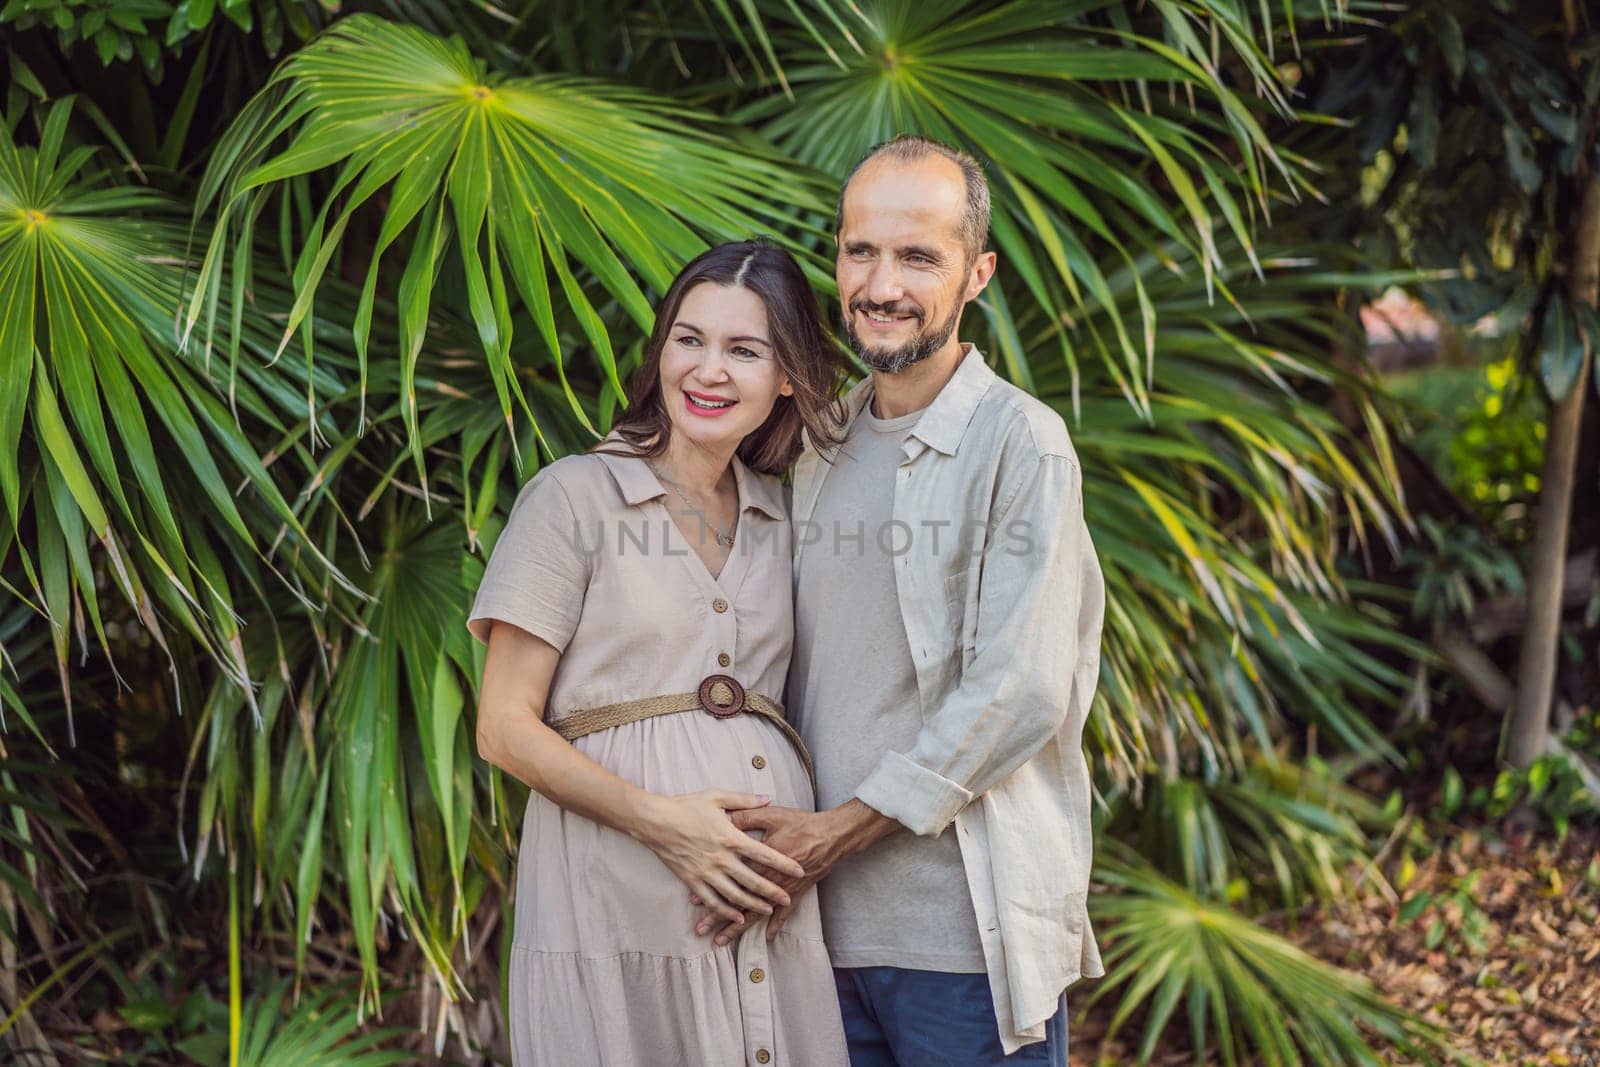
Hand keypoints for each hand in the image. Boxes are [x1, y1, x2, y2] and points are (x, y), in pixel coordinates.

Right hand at [637, 791, 805, 925]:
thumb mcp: (717, 797)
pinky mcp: (692, 881)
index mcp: (731, 838)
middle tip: (788, 898)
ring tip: (768, 910)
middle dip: (773, 891)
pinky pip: (713, 900)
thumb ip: (745, 800)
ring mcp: (706, 872)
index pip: (764, 854)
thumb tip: (768, 798)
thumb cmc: (686, 806)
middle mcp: (721, 859)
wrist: (655, 821)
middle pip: (753, 880)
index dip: (784, 864)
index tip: (799, 871)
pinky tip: (738, 916)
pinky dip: (726, 910)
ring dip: (753, 904)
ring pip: (735, 894)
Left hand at [693, 800, 898, 943]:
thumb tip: (723, 819)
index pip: (730, 880)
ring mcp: (783, 890)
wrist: (832, 836)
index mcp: (760, 862)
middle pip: (739, 903)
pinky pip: (785, 914)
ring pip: (756, 914)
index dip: (712, 889)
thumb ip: (746, 816)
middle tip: (700, 930)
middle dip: (718, 918)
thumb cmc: (801, 823)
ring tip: (721, 941)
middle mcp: (769, 881)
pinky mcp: (797, 892)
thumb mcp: (772, 815)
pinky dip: (775, 925)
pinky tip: (767, 938)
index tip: (694, 901)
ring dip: (738, 929)